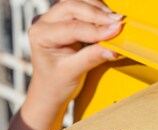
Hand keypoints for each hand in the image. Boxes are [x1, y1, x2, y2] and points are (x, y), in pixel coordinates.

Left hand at [25, 0, 122, 118]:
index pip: (72, 27)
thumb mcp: (72, 73)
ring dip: (97, 9)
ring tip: (114, 19)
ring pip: (76, 4)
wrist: (49, 92)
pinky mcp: (64, 21)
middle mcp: (44, 23)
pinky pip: (80, 9)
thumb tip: (112, 49)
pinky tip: (107, 20)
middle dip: (97, 13)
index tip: (116, 30)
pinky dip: (95, 12)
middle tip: (118, 21)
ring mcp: (53, 20)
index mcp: (40, 35)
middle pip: (72, 7)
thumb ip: (92, 58)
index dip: (96, 29)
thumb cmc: (54, 85)